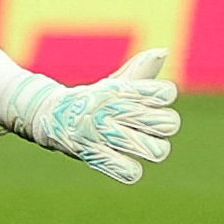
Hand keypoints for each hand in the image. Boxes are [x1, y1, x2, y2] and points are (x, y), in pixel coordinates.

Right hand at [23, 48, 180, 183]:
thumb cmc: (96, 99)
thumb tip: (164, 52)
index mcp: (124, 90)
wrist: (54, 115)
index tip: (153, 100)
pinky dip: (130, 170)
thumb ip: (142, 69)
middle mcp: (116, 110)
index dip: (163, 97)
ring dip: (154, 150)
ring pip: (156, 151)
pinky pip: (130, 172)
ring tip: (144, 147)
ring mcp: (105, 134)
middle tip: (151, 128)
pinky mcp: (95, 156)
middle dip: (164, 127)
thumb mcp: (116, 83)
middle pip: (168, 124)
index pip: (165, 93)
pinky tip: (126, 164)